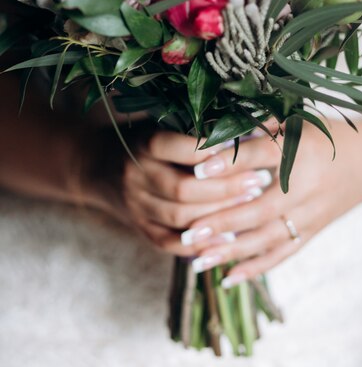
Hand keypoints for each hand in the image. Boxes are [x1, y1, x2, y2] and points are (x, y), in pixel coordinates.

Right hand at [82, 123, 271, 255]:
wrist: (98, 165)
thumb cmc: (145, 138)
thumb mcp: (163, 123)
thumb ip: (195, 128)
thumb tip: (248, 129)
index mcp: (144, 144)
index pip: (181, 149)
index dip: (215, 153)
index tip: (246, 151)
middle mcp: (135, 175)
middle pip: (184, 189)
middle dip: (226, 188)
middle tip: (259, 182)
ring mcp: (135, 205)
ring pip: (180, 218)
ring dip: (219, 215)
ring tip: (251, 205)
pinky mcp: (139, 228)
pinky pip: (170, 243)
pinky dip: (200, 244)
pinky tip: (228, 238)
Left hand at [180, 117, 361, 285]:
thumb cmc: (325, 135)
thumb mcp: (296, 121)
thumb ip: (259, 126)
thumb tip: (214, 133)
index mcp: (301, 148)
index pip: (259, 156)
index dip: (228, 162)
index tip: (196, 169)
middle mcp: (307, 185)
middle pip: (260, 208)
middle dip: (222, 222)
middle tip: (188, 232)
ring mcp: (312, 213)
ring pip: (268, 238)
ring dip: (232, 252)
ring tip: (198, 260)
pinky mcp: (314, 231)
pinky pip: (283, 254)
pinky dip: (256, 268)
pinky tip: (229, 278)